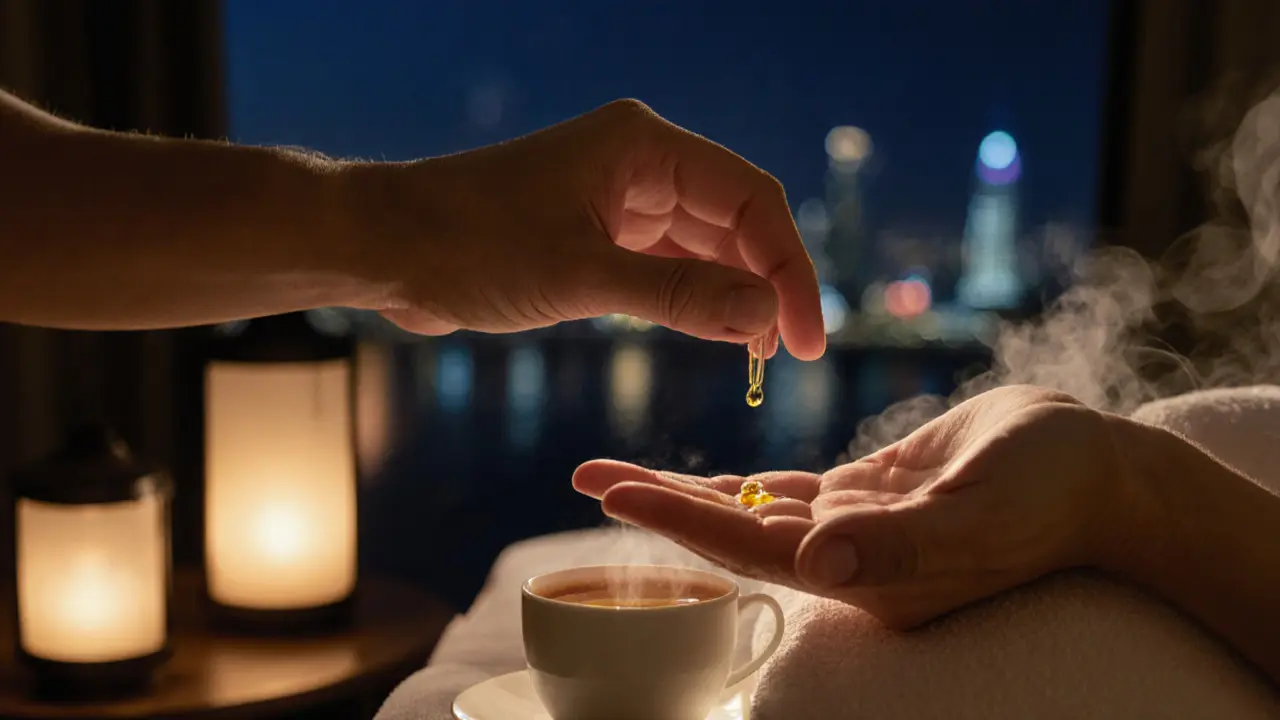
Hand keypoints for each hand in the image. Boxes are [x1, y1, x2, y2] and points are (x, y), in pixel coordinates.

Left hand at [348, 99, 823, 358]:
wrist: (383, 247)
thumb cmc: (468, 245)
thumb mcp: (582, 276)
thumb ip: (679, 294)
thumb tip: (765, 313)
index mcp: (644, 147)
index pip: (750, 199)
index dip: (789, 268)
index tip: (805, 338)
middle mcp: (640, 163)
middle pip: (735, 220)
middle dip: (765, 283)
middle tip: (784, 356)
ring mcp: (619, 198)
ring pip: (705, 244)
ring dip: (733, 294)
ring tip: (757, 354)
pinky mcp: (597, 232)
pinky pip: (668, 262)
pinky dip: (694, 297)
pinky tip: (715, 333)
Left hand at [573, 385, 1142, 628]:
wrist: (1095, 476)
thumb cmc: (1049, 494)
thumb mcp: (982, 516)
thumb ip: (903, 544)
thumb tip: (822, 561)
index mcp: (862, 570)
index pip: (746, 547)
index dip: (676, 521)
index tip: (612, 493)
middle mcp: (847, 555)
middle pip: (729, 529)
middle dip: (656, 502)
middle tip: (584, 473)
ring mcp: (855, 525)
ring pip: (750, 507)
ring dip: (686, 488)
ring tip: (620, 469)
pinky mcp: (870, 494)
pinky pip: (789, 489)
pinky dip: (742, 480)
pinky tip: (702, 476)